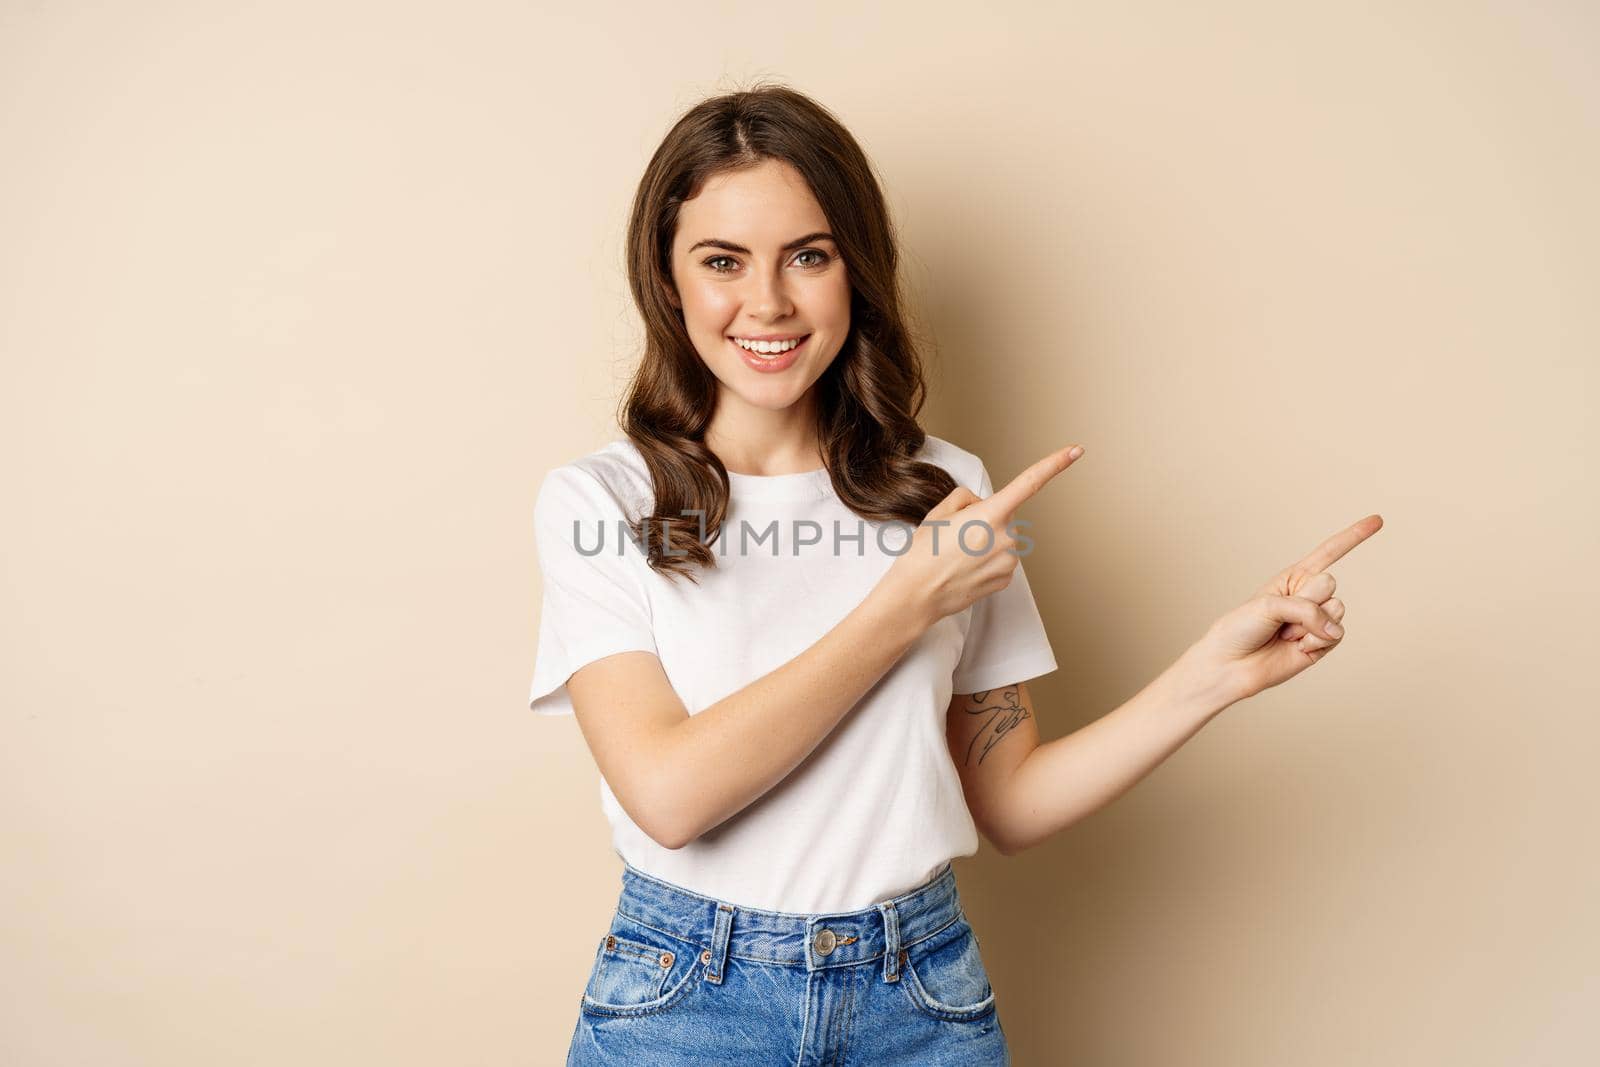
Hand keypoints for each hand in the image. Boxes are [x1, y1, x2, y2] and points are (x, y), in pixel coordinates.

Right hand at [883, 443, 1084, 629]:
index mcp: (991, 514)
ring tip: (958, 555)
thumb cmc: (924, 554)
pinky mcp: (1006, 579)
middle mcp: (1007, 537)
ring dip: (985, 543)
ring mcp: (1009, 561)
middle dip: (986, 520)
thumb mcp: (939, 512)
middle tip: (957, 536)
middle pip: (1005, 516)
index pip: (1030, 482)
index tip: (1075, 450)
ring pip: (1003, 540)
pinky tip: (966, 568)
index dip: (1055, 464)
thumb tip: (982, 504)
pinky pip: (1001, 560)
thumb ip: (966, 498)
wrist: (917, 594)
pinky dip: (986, 561)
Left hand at [1186, 514, 1384, 703]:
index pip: (1329, 553)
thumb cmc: (1240, 629)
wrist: (1230, 664)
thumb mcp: (1267, 605)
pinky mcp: (1323, 644)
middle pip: (1330, 584)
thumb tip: (1334, 630)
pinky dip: (1315, 641)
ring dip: (1309, 624)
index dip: (1354, 536)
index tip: (1378, 520)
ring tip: (1285, 634)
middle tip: (1281, 617)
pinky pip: (1335, 634)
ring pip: (1337, 609)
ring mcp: (1318, 620)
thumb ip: (1305, 609)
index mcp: (1294, 578)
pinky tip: (1296, 647)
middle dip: (1305, 600)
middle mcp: (1309, 597)